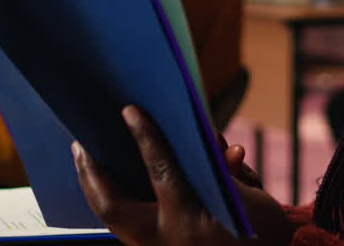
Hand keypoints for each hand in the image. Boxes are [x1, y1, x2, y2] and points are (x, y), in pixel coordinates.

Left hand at [73, 106, 295, 245]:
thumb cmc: (263, 232)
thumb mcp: (250, 195)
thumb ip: (228, 169)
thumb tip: (214, 143)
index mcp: (191, 219)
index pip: (162, 170)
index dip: (146, 137)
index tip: (130, 111)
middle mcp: (167, 239)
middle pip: (114, 205)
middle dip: (92, 173)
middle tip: (80, 144)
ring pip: (113, 220)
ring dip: (95, 189)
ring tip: (84, 161)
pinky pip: (124, 228)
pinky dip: (113, 203)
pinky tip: (104, 183)